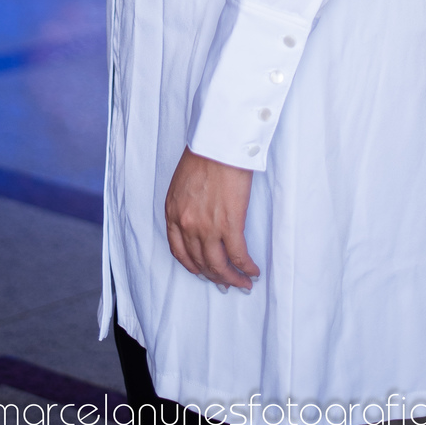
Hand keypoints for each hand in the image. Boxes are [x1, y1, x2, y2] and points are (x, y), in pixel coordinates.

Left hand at [164, 147, 259, 290]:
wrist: (218, 142)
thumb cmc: (204, 153)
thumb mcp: (182, 182)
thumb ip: (186, 204)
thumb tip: (201, 217)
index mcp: (173, 213)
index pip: (179, 251)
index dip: (193, 266)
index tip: (202, 271)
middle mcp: (186, 225)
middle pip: (200, 263)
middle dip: (215, 276)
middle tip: (226, 282)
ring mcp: (207, 227)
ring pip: (218, 265)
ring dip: (232, 278)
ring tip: (242, 282)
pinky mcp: (229, 224)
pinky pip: (237, 255)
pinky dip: (246, 267)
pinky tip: (252, 271)